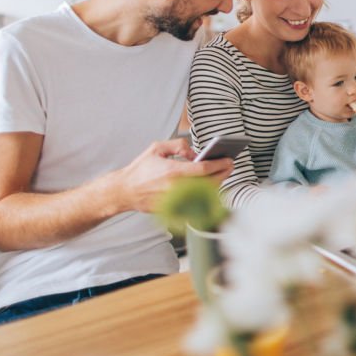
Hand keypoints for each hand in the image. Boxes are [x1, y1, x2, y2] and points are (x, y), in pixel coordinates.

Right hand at [113, 137, 233, 212]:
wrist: (125, 191)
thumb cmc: (141, 169)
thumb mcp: (157, 148)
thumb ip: (178, 145)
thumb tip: (195, 153)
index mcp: (173, 171)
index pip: (204, 169)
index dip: (220, 164)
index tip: (229, 160)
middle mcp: (177, 187)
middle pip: (209, 183)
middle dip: (223, 173)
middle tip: (229, 166)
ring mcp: (177, 200)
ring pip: (204, 194)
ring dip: (216, 183)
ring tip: (220, 174)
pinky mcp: (175, 209)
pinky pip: (195, 202)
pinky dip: (204, 194)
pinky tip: (208, 186)